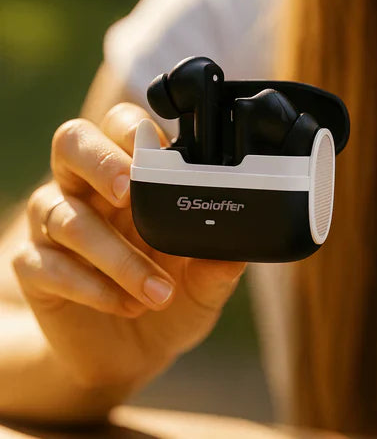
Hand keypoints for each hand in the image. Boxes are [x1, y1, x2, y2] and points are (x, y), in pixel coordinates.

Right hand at [13, 103, 244, 388]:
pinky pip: (46, 264)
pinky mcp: (35, 268)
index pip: (121, 128)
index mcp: (130, 180)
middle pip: (71, 143)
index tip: (161, 157)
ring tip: (158, 291)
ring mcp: (54, 227)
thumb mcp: (203, 284)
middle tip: (127, 192)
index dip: (133, 132)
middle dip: (99, 160)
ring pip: (63, 214)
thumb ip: (216, 263)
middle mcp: (88, 192)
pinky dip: (90, 286)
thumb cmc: (170, 300)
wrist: (135, 350)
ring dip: (116, 255)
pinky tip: (126, 305)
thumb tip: (238, 246)